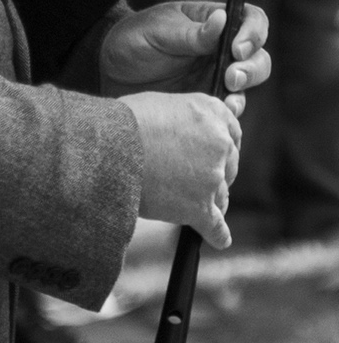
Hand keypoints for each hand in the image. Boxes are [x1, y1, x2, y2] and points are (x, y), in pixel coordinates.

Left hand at [101, 1, 269, 116]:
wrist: (109, 72)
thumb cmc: (132, 40)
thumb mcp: (157, 31)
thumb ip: (190, 33)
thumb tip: (222, 19)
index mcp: (211, 22)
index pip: (250, 19)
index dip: (252, 33)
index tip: (236, 48)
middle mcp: (220, 50)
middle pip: (258, 57)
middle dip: (252, 68)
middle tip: (231, 78)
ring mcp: (215, 77)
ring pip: (247, 86)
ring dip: (243, 93)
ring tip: (227, 102)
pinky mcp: (206, 102)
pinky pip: (228, 111)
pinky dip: (229, 116)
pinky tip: (218, 117)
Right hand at [119, 90, 240, 249]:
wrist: (110, 146)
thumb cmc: (126, 121)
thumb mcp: (163, 103)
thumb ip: (187, 117)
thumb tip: (192, 130)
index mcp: (211, 113)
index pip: (232, 133)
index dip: (221, 147)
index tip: (215, 155)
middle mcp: (219, 144)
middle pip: (229, 166)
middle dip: (214, 173)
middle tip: (190, 176)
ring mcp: (212, 178)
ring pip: (221, 197)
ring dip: (208, 200)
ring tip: (185, 201)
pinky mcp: (200, 207)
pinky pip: (217, 228)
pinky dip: (217, 234)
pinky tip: (218, 238)